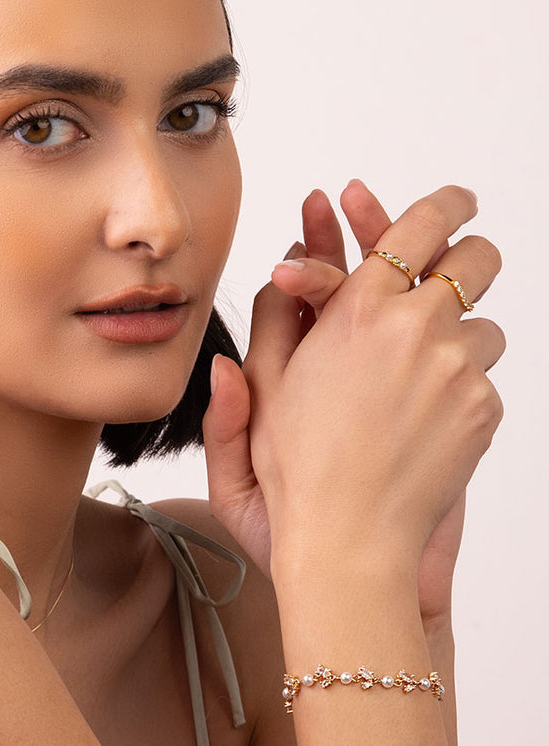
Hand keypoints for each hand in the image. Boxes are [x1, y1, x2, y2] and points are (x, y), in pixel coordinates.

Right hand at [203, 181, 503, 606]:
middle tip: (452, 271)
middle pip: (476, 258)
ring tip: (416, 379)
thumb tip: (283, 274)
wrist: (349, 543)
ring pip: (482, 325)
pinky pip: (483, 379)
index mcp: (357, 312)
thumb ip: (273, 324)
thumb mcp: (264, 392)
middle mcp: (416, 328)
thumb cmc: (296, 476)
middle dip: (467, 258)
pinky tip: (420, 422)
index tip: (454, 202)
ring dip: (458, 339)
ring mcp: (459, 368)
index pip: (419, 226)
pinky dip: (458, 391)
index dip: (444, 204)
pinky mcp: (483, 408)